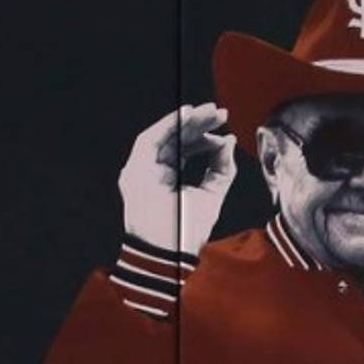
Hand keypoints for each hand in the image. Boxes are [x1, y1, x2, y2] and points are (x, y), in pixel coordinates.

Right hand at [117, 103, 236, 255]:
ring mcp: (141, 170)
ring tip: (209, 112)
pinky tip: (188, 115)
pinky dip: (169, 125)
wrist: (170, 252)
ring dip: (186, 121)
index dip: (205, 138)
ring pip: (164, 136)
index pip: (186, 150)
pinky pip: (151, 140)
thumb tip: (228, 139)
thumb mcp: (212, 194)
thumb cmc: (189, 230)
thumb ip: (221, 168)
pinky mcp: (134, 170)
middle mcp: (152, 171)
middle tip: (221, 112)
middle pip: (176, 140)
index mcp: (168, 178)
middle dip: (199, 124)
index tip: (226, 132)